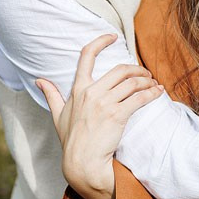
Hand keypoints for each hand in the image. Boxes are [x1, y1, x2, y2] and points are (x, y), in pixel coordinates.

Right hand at [37, 34, 162, 198]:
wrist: (82, 163)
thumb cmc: (72, 140)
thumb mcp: (57, 115)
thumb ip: (51, 95)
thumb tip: (39, 81)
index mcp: (78, 89)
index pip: (87, 56)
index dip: (100, 41)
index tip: (113, 36)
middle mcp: (91, 92)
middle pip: (120, 69)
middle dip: (137, 68)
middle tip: (146, 73)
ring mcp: (104, 103)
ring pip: (132, 82)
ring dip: (147, 80)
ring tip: (154, 84)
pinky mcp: (117, 115)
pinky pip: (139, 97)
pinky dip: (152, 93)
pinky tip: (158, 93)